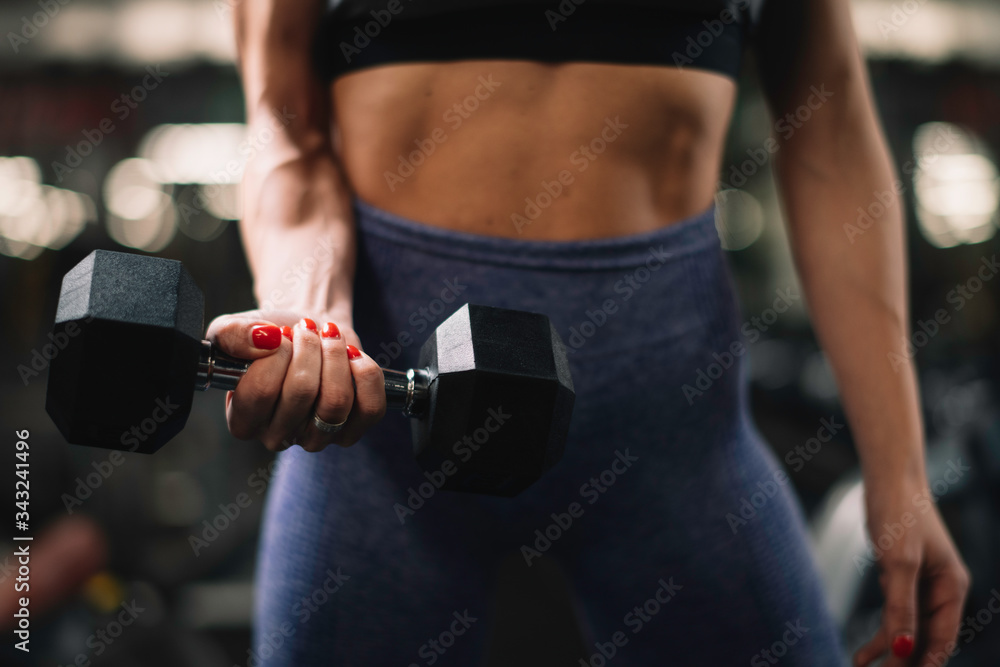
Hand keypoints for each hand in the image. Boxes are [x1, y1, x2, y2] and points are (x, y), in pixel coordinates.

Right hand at [205, 309, 386, 451]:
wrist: (308, 330)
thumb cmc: (268, 336)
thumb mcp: (233, 328)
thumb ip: (232, 334)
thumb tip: (263, 340)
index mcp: (244, 421)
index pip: (260, 392)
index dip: (275, 354)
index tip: (278, 334)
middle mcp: (278, 437)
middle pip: (301, 394)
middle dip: (307, 348)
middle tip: (305, 329)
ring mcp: (317, 438)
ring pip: (336, 402)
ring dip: (335, 356)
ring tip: (328, 336)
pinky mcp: (353, 429)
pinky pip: (370, 408)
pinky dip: (365, 373)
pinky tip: (353, 356)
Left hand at [854, 481, 970, 666]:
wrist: (888, 478)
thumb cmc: (899, 512)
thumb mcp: (900, 562)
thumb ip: (901, 607)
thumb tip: (901, 648)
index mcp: (951, 588)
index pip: (942, 638)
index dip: (925, 663)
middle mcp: (940, 590)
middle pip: (925, 637)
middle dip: (903, 660)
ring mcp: (920, 584)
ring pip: (907, 628)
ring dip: (887, 650)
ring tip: (860, 666)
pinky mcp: (900, 577)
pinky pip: (894, 613)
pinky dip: (881, 633)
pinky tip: (865, 652)